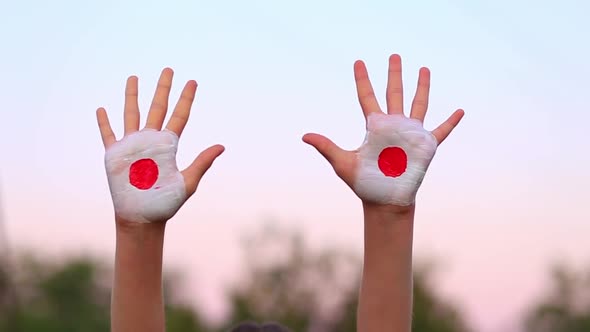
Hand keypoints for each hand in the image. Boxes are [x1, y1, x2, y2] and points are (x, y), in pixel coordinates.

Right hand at [96, 68, 223, 223]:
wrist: (142, 218)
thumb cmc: (166, 203)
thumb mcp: (187, 182)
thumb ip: (202, 162)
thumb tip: (222, 146)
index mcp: (169, 146)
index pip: (180, 116)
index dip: (186, 99)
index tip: (193, 82)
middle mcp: (151, 141)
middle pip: (158, 108)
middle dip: (163, 88)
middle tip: (168, 70)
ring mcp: (132, 146)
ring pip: (131, 114)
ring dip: (132, 96)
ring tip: (133, 77)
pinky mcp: (114, 155)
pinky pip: (108, 134)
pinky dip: (104, 122)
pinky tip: (102, 108)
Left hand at [303, 54, 463, 206]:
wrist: (384, 200)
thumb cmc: (363, 183)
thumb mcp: (342, 162)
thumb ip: (326, 146)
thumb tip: (304, 135)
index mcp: (374, 127)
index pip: (367, 96)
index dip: (362, 79)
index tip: (358, 62)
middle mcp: (393, 125)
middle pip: (393, 93)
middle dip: (394, 74)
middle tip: (394, 55)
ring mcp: (410, 134)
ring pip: (418, 104)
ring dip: (422, 87)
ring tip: (424, 68)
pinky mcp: (425, 146)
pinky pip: (441, 131)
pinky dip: (451, 121)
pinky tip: (460, 110)